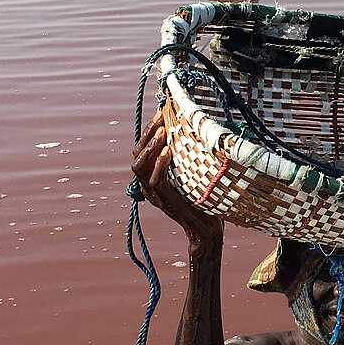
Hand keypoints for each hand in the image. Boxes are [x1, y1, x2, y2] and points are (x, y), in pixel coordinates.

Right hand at [132, 112, 223, 244]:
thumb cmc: (202, 201)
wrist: (206, 230)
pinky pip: (155, 181)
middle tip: (161, 119)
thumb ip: (187, 159)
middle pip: (137, 155)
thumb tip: (196, 132)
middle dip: (147, 134)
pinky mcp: (164, 202)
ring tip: (162, 133)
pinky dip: (160, 165)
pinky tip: (168, 152)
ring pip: (141, 167)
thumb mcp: (192, 175)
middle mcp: (148, 186)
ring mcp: (154, 195)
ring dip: (150, 147)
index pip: (142, 151)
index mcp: (152, 178)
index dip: (149, 131)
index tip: (161, 114)